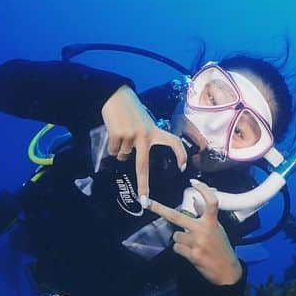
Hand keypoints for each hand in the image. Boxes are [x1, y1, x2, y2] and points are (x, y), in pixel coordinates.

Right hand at [101, 85, 187, 201]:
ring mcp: (131, 135)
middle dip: (143, 185)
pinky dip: (113, 147)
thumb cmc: (131, 110)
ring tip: (122, 134)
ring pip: (123, 156)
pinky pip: (114, 151)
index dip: (180, 154)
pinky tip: (115, 133)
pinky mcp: (118, 135)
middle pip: (143, 166)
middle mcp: (145, 135)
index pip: (173, 142)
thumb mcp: (144, 122)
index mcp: (155, 131)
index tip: (183, 167)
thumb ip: (147, 137)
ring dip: (121, 151)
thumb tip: (137, 157)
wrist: (115, 96)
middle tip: (144, 200)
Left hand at [149, 179, 243, 285]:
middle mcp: (204, 230)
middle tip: (146, 202)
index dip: (203, 190)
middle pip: (177, 216)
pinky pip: (177, 248)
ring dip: (181, 240)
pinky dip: (181, 250)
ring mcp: (197, 242)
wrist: (227, 270)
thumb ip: (205, 216)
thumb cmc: (222, 248)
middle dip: (159, 209)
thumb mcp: (217, 229)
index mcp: (212, 222)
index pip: (210, 202)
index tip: (193, 182)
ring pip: (176, 236)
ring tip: (193, 246)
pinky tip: (191, 253)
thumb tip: (194, 201)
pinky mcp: (192, 255)